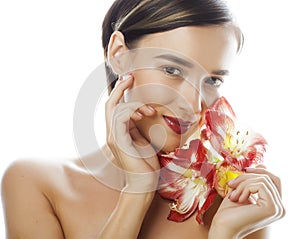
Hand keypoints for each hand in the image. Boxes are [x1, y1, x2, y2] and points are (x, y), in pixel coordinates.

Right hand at [105, 74, 159, 192]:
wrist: (145, 182)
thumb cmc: (145, 163)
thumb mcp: (142, 139)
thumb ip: (136, 126)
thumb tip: (139, 111)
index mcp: (117, 132)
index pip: (114, 108)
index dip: (119, 92)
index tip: (130, 80)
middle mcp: (112, 133)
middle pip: (109, 104)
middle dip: (119, 88)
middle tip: (131, 77)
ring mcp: (113, 136)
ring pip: (114, 108)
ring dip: (133, 104)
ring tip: (149, 110)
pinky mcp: (118, 140)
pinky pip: (120, 117)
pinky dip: (132, 110)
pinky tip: (143, 114)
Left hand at [209, 165, 284, 237]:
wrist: (222, 226)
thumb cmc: (229, 211)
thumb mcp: (243, 191)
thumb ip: (254, 180)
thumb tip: (264, 165)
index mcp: (274, 204)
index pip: (274, 179)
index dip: (260, 170)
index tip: (244, 170)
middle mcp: (280, 208)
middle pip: (268, 177)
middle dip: (247, 176)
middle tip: (232, 184)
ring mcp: (277, 208)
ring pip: (263, 179)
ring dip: (243, 183)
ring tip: (233, 195)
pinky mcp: (271, 207)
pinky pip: (260, 185)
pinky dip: (245, 188)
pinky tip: (238, 199)